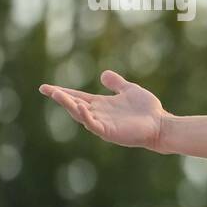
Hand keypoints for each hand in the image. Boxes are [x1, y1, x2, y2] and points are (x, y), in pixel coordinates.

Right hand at [38, 70, 168, 150]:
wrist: (161, 124)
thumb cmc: (147, 110)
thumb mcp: (129, 90)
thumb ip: (116, 83)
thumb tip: (103, 74)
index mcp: (101, 105)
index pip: (78, 97)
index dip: (63, 92)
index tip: (45, 87)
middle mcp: (99, 114)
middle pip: (75, 105)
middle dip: (61, 98)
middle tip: (48, 90)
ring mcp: (103, 124)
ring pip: (81, 115)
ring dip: (69, 105)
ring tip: (58, 95)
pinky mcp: (110, 132)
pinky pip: (94, 125)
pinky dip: (86, 116)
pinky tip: (80, 107)